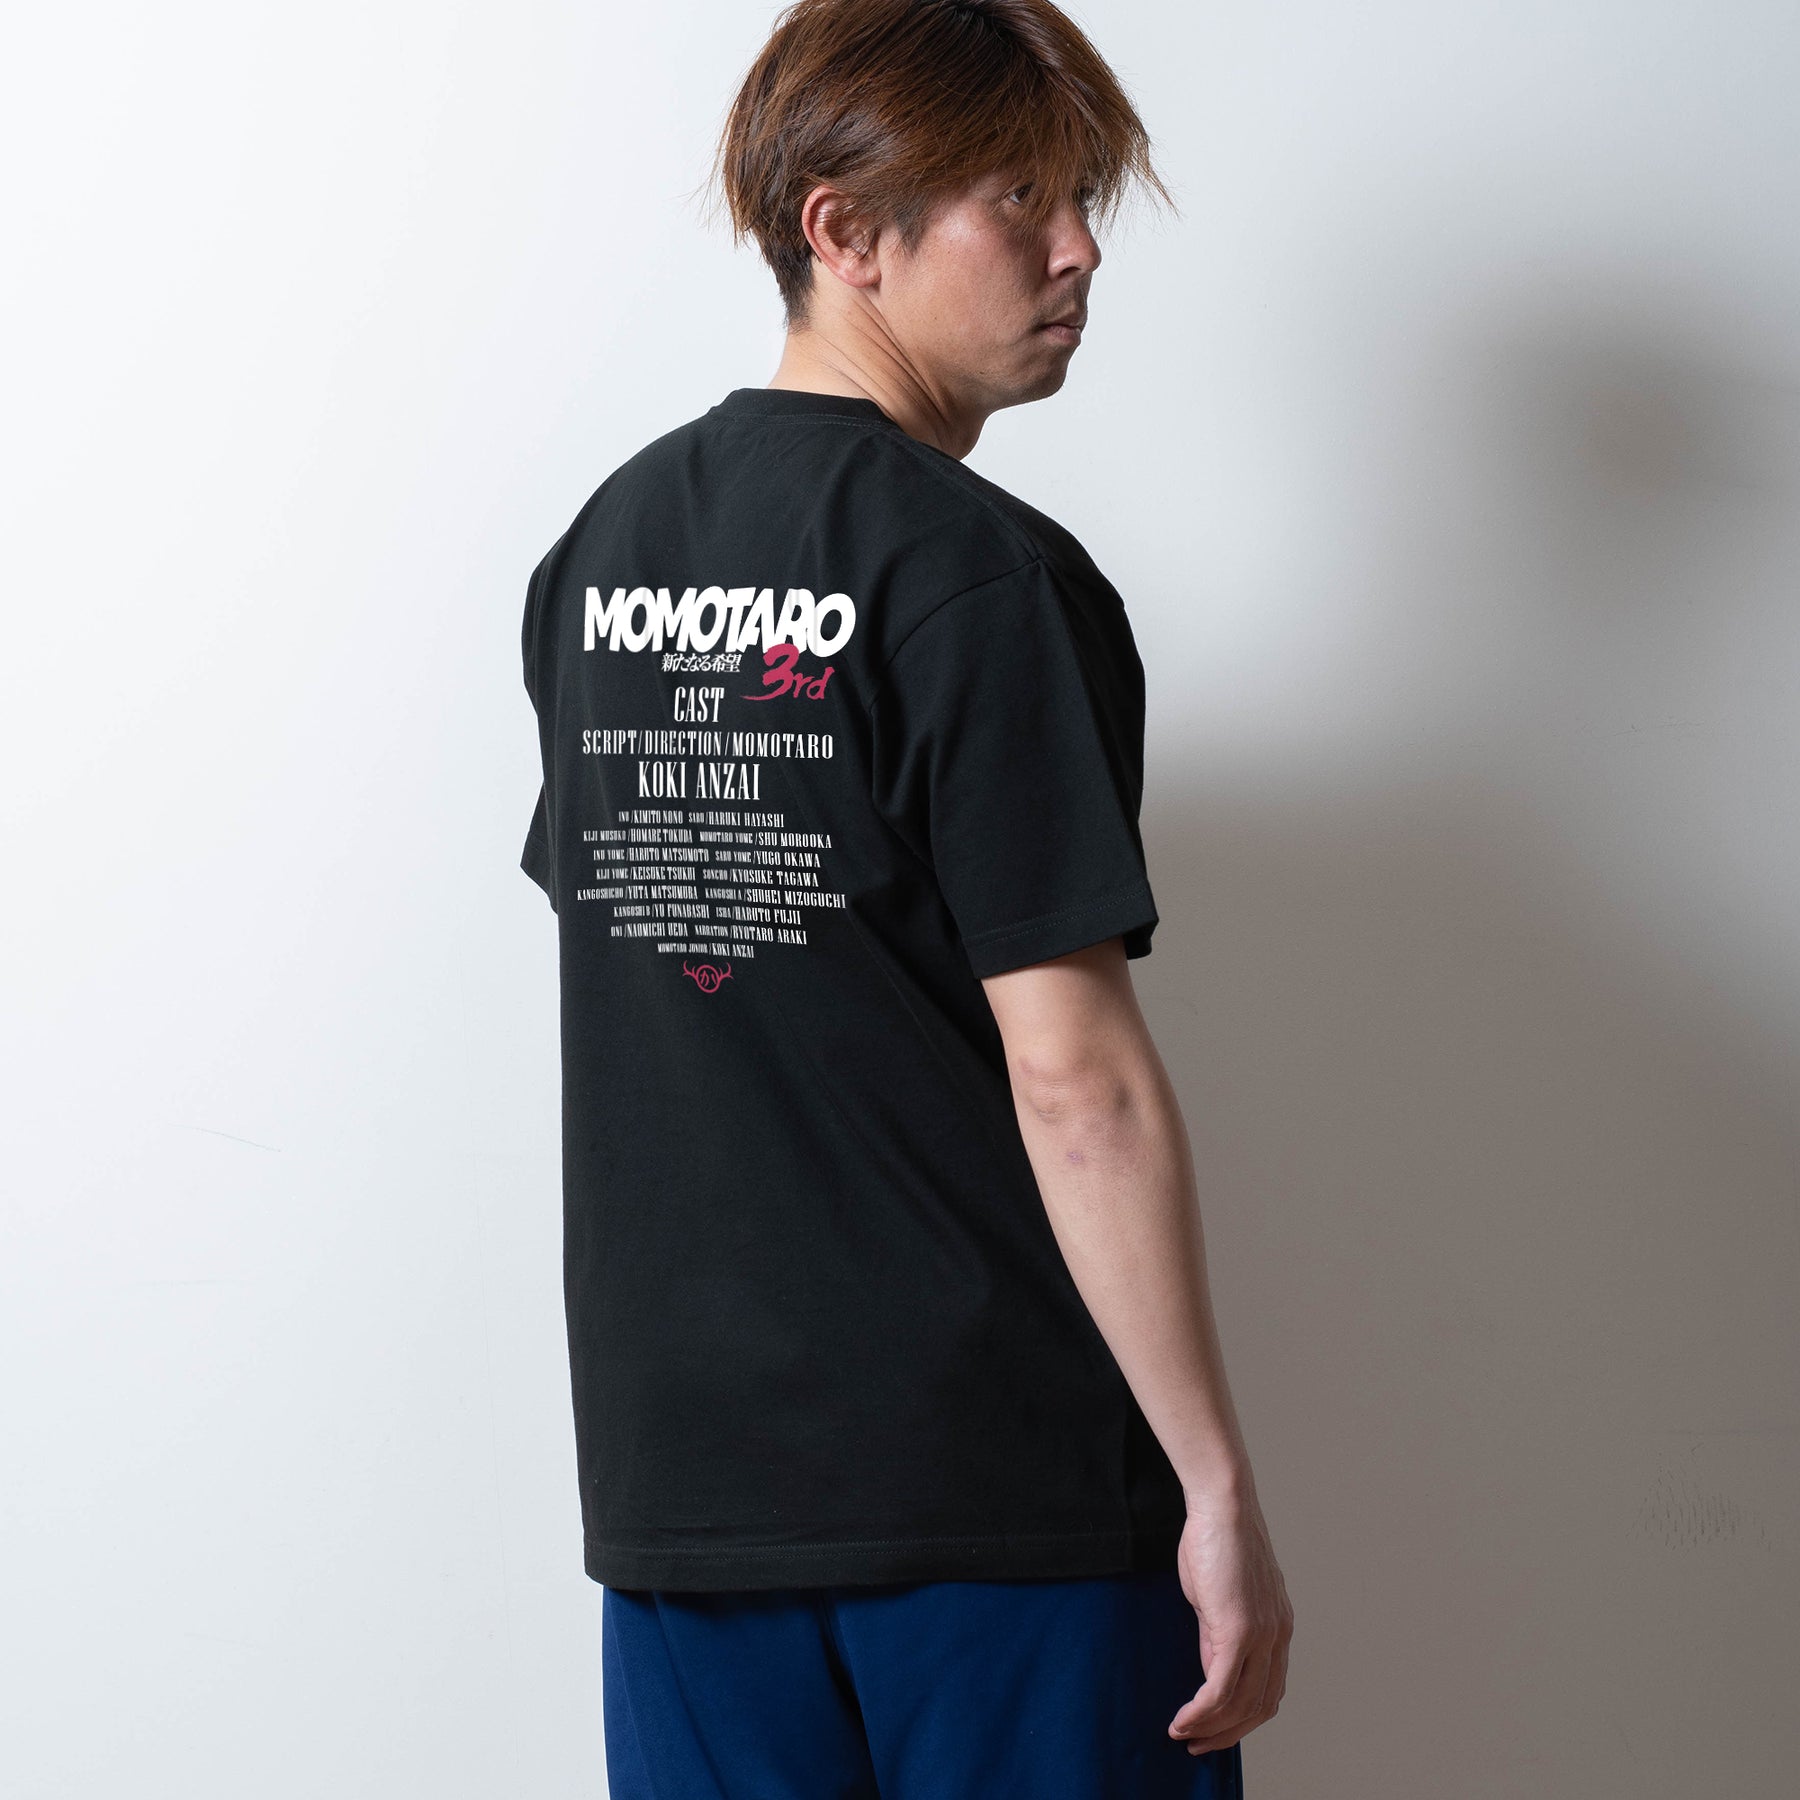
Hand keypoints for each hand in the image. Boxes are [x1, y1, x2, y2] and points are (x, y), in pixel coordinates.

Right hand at [1166, 1492, 1293, 1755]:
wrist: (1222, 1505)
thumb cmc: (1216, 1539)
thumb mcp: (1220, 1596)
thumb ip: (1219, 1633)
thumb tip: (1211, 1666)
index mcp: (1278, 1628)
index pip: (1268, 1690)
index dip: (1242, 1718)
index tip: (1214, 1727)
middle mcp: (1278, 1637)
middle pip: (1260, 1707)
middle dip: (1228, 1734)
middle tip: (1198, 1744)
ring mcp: (1262, 1636)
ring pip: (1241, 1706)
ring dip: (1212, 1729)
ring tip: (1184, 1735)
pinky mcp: (1239, 1631)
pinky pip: (1221, 1689)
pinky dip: (1201, 1712)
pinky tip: (1183, 1719)